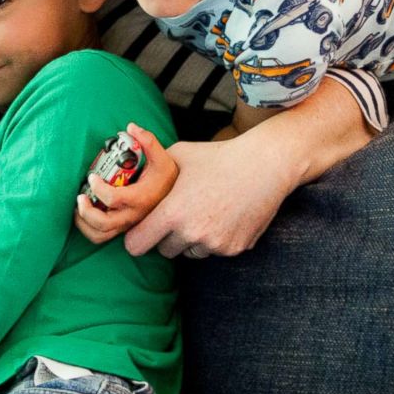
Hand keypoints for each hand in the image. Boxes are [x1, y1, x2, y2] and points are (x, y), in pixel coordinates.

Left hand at [73, 123, 178, 245]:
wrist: (181, 202)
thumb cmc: (170, 180)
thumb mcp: (164, 158)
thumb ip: (149, 141)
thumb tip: (131, 127)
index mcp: (141, 199)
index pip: (113, 199)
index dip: (98, 188)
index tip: (92, 177)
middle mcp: (133, 217)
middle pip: (103, 224)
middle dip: (85, 211)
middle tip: (80, 196)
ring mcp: (127, 226)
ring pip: (99, 235)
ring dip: (83, 223)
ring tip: (80, 206)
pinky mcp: (123, 230)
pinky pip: (102, 237)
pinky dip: (88, 228)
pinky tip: (86, 212)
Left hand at [123, 133, 292, 258]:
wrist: (265, 166)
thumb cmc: (218, 157)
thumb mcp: (179, 154)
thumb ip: (151, 162)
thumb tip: (128, 141)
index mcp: (173, 213)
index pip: (138, 244)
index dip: (135, 238)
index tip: (139, 232)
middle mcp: (192, 234)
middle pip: (164, 251)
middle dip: (165, 237)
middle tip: (175, 218)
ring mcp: (215, 244)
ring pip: (189, 252)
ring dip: (190, 240)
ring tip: (201, 213)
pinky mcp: (235, 249)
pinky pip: (214, 251)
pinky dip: (214, 240)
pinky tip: (222, 217)